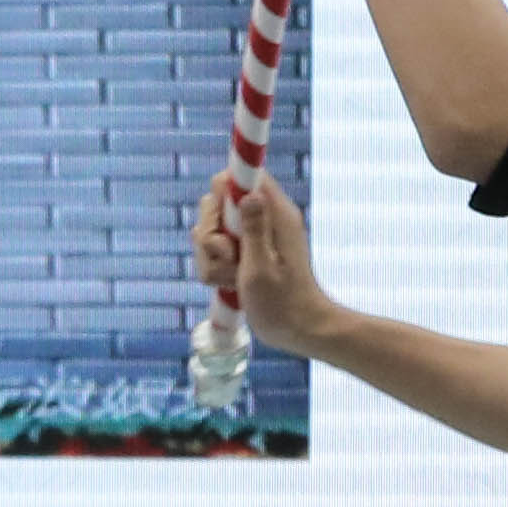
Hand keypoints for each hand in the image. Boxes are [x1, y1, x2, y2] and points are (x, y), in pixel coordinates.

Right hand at [199, 172, 344, 355]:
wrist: (298, 329)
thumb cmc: (284, 303)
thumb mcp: (262, 267)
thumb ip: (253, 229)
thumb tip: (248, 193)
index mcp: (275, 213)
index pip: (242, 177)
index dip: (224, 192)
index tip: (222, 220)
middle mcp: (262, 218)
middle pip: (216, 204)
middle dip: (210, 233)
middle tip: (228, 257)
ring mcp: (252, 236)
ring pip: (209, 231)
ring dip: (211, 258)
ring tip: (232, 278)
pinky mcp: (244, 254)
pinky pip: (213, 252)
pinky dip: (215, 270)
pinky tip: (231, 285)